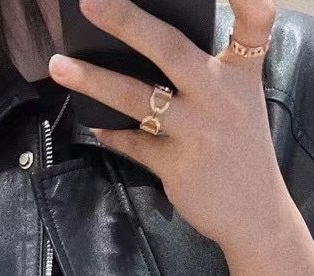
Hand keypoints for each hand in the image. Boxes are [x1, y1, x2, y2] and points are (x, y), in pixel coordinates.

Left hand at [47, 0, 281, 255]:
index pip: (255, 20)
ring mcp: (197, 131)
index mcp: (242, 72)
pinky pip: (133, 142)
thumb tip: (148, 47)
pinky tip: (92, 124)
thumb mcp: (240, 102)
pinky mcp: (177, 165)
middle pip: (169, 48)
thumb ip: (208, 73)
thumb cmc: (242, 151)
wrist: (255, 215)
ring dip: (94, 80)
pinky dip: (110, 133)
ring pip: (137, 98)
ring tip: (58, 65)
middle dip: (126, 21)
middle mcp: (220, 96)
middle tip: (90, 0)